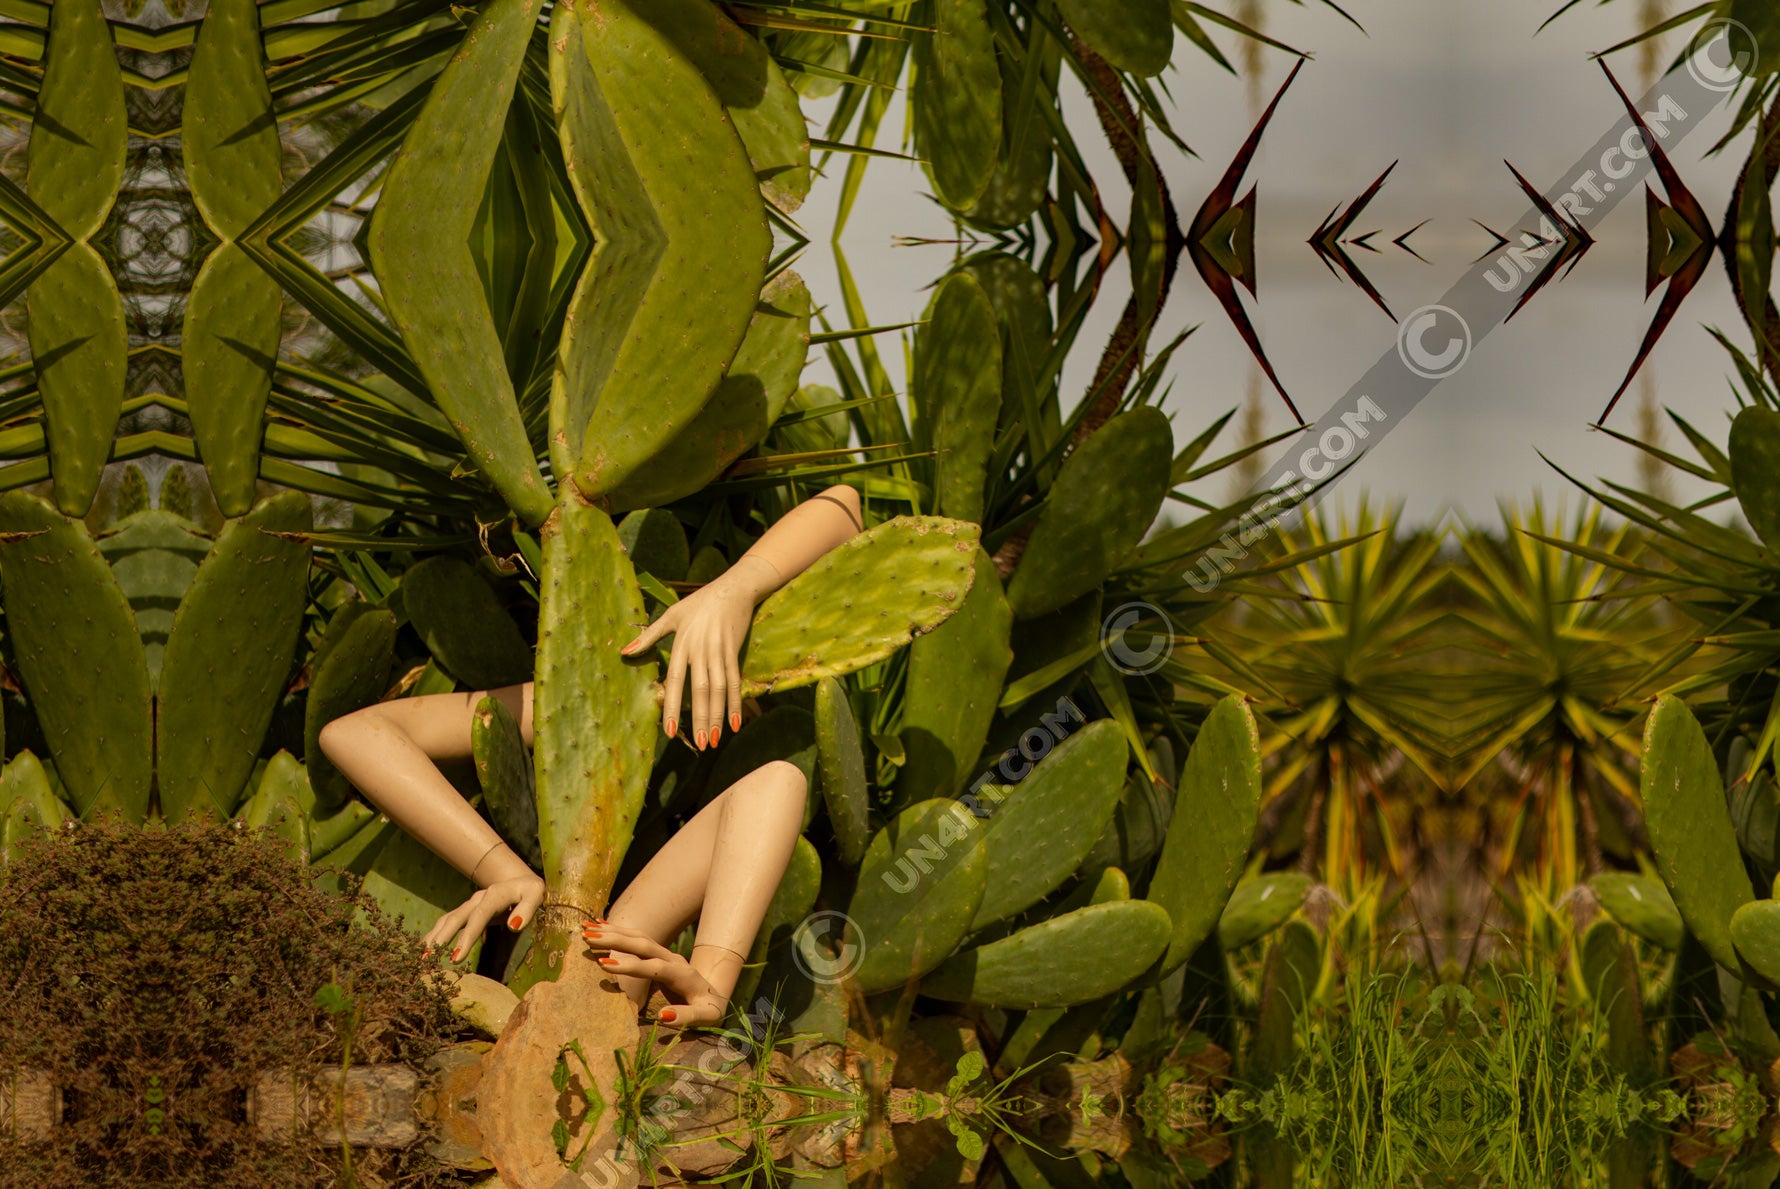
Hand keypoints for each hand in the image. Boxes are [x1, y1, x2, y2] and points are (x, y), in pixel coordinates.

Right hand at [421, 873, 544, 964]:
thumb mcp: (536, 894)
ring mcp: (469, 904)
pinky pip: (447, 923)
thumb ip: (527, 909)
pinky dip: (435, 935)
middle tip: (427, 958)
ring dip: (433, 937)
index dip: (467, 937)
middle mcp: (478, 898)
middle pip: (456, 917)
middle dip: (441, 938)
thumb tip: (513, 926)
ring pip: (447, 920)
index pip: (479, 916)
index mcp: (495, 894)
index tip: (456, 958)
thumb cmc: (530, 890)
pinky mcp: (466, 912)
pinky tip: (425, 949)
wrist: (519, 879)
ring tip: (420, 958)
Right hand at [581, 921, 728, 1026]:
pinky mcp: (657, 952)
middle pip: (643, 944)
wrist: (714, 992)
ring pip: (638, 937)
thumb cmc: (708, 1008)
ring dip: (613, 932)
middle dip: (616, 940)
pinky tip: (599, 925)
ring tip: (586, 929)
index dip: (631, 965)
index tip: (605, 965)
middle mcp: (672, 958)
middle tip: (589, 938)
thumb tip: (664, 1016)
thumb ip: (687, 1016)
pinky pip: (636, 938)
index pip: (654, 967)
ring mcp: (664, 952)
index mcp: (682, 975)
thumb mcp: (706, 1017)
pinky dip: (618, 931)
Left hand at [620, 556, 779, 748]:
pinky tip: (735, 725)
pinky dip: (735, 704)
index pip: (676, 681)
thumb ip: (649, 635)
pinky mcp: (735, 652)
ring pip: (719, 691)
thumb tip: (623, 652)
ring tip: (714, 741)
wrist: (733, 588)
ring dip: (718, 717)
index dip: (673, 706)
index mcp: (682, 644)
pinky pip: (735, 683)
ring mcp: (720, 652)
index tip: (670, 730)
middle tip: (700, 745)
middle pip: (701, 691)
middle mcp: (701, 651)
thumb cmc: (700, 602)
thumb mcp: (672, 615)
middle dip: (701, 719)